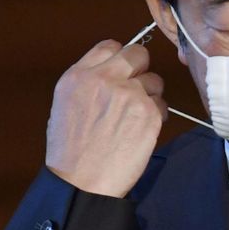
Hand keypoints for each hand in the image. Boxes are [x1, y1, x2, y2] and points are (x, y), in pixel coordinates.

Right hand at [45, 40, 166, 197]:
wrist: (81, 184)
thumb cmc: (71, 152)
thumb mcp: (66, 105)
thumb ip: (89, 81)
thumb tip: (114, 71)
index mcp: (79, 76)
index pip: (109, 46)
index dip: (119, 58)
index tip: (121, 71)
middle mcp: (105, 79)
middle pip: (138, 54)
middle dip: (140, 69)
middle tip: (134, 89)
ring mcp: (130, 94)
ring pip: (154, 80)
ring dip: (149, 95)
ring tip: (134, 118)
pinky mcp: (149, 113)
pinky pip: (162, 104)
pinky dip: (156, 115)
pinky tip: (141, 131)